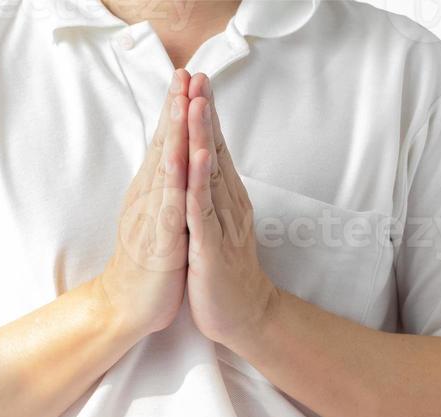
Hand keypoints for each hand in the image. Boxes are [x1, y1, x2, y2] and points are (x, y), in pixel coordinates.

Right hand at [97, 70, 190, 338]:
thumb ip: (163, 190)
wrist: (126, 306)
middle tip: (183, 72)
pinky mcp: (160, 241)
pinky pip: (169, 206)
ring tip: (183, 101)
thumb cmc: (147, 264)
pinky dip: (176, 180)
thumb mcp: (158, 219)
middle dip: (174, 108)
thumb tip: (171, 163)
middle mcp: (149, 197)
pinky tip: (182, 158)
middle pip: (162, 144)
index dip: (174, 110)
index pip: (164, 143)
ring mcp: (153, 217)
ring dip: (174, 133)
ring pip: (165, 167)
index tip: (186, 77)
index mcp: (153, 192)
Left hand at [184, 75, 280, 351]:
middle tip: (198, 75)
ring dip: (203, 137)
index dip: (205, 114)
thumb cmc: (225, 272)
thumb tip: (207, 168)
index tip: (195, 80)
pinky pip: (204, 210)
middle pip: (215, 150)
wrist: (245, 317)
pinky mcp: (211, 247)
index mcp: (224, 199)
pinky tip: (198, 158)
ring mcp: (221, 224)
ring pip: (210, 173)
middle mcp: (227, 204)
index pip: (214, 149)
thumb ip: (213, 196)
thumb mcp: (217, 225)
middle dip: (204, 112)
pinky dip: (200, 182)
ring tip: (196, 102)